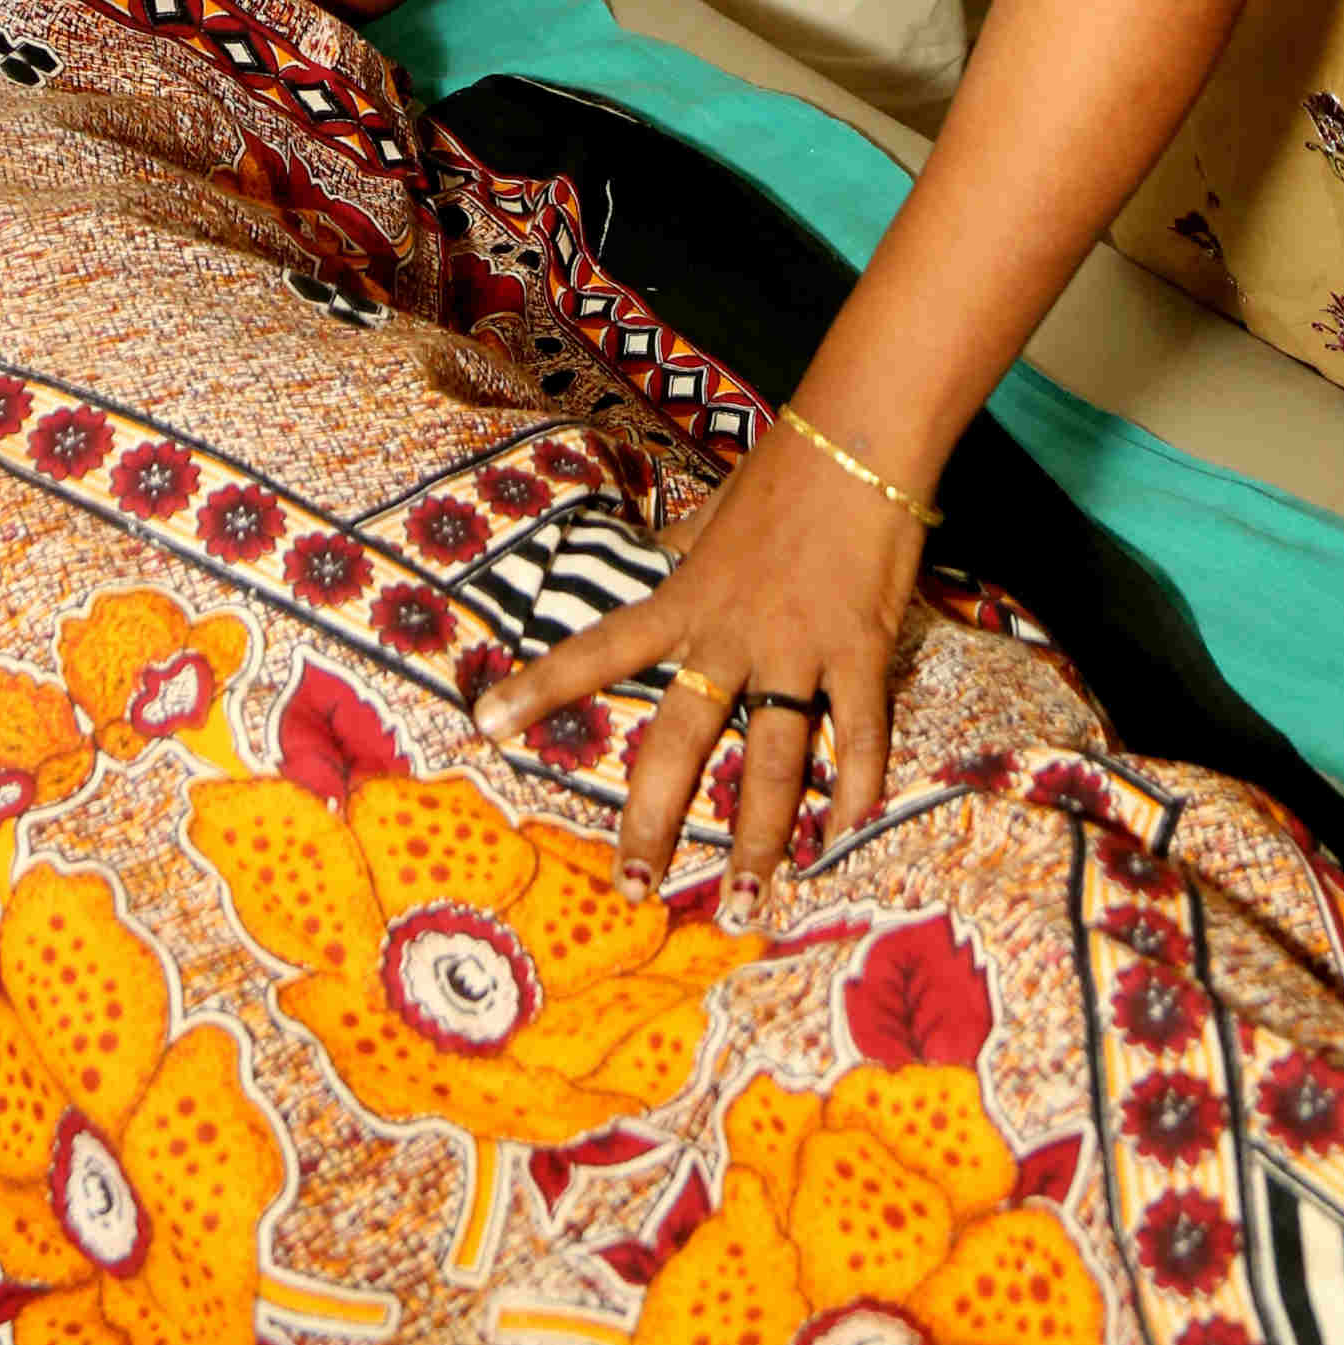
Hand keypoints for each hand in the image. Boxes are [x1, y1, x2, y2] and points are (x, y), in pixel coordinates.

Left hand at [472, 418, 925, 921]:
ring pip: (770, 763)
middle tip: (633, 887)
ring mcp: (794, 648)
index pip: (598, 649)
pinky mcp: (857, 653)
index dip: (541, 689)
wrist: (858, 441)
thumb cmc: (782, 470)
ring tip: (744, 904)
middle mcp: (729, 635)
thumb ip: (685, 542)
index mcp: (685, 598)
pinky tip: (843, 840)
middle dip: (652, 819)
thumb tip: (660, 546)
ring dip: (756, 842)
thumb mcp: (713, 511)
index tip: (485, 726)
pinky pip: (856, 736)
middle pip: (677, 740)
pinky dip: (855, 791)